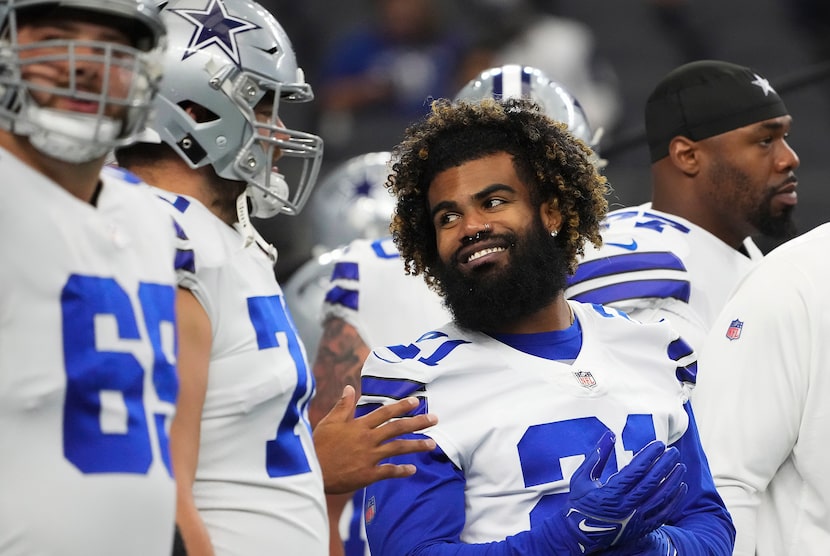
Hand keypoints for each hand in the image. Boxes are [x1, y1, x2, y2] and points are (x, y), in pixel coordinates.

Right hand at [313, 385, 437, 493]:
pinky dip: (401, 470)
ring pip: (398, 448)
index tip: (416, 402)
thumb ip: (343, 406)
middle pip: (397, 428)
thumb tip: (348, 388)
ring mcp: (369, 456)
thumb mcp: (329, 422)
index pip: (385, 412)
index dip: (401, 406)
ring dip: (416, 445)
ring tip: (432, 444)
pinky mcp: (368, 474)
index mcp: (359, 425)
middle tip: (434, 419)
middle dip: (417, 423)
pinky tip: (412, 470)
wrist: (311, 470)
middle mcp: (367, 438)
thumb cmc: (318, 445)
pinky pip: (389, 471)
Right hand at [563, 431, 686, 552]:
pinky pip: (663, 514)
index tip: (659, 444)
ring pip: (661, 497)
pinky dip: (674, 500)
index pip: (636, 470)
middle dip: (665, 464)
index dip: (649, 455)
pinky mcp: (641, 528)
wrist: (578, 534)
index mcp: (611, 492)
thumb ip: (597, 456)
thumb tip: (610, 435)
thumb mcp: (581, 477)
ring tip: (680, 466)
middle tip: (673, 452)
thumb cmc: (579, 503)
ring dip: (673, 480)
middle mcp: (626, 506)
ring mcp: (635, 519)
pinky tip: (680, 488)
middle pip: (652, 482)